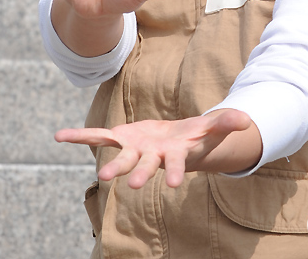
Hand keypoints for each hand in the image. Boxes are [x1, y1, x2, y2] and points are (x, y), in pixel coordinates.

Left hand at [55, 109, 254, 187]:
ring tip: (100, 174)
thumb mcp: (211, 128)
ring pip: (120, 157)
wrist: (174, 141)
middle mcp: (152, 156)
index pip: (176, 165)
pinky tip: (60, 136)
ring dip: (110, 164)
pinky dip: (80, 136)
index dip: (176, 172)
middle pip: (144, 167)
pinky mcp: (121, 137)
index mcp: (174, 155)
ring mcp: (134, 148)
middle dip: (138, 174)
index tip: (176, 184)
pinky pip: (99, 136)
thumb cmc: (195, 137)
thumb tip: (246, 120)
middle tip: (129, 185)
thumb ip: (226, 123)